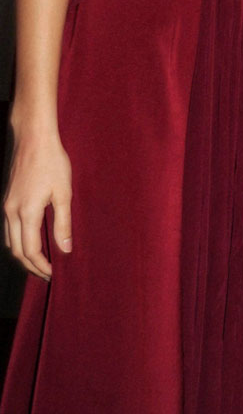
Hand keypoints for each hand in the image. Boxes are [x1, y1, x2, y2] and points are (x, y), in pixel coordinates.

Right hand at [3, 131, 71, 280]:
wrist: (34, 138)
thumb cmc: (53, 162)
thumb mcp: (64, 193)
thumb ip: (64, 223)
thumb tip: (66, 249)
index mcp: (26, 213)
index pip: (30, 251)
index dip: (41, 266)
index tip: (54, 274)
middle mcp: (11, 212)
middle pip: (16, 250)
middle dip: (31, 266)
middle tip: (47, 275)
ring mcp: (6, 206)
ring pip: (10, 241)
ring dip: (23, 255)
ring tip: (40, 262)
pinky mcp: (7, 199)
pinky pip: (8, 229)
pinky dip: (18, 241)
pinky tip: (31, 241)